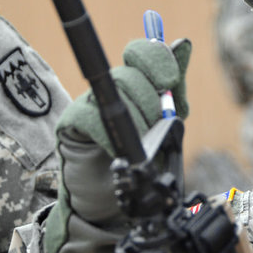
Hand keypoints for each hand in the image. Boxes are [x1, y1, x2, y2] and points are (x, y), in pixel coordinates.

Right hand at [43, 37, 190, 252]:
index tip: (169, 79)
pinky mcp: (70, 126)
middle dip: (150, 98)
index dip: (155, 59)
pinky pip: (90, 116)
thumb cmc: (141, 167)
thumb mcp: (168, 127)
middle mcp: (110, 91)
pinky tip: (120, 150)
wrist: (113, 208)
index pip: (140, 53)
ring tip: (143, 142)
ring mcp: (88, 105)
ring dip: (136, 117)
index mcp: (134, 87)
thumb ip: (174, 90)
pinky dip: (111, 134)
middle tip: (158, 123)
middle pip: (129, 72)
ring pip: (113, 91)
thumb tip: (181, 44)